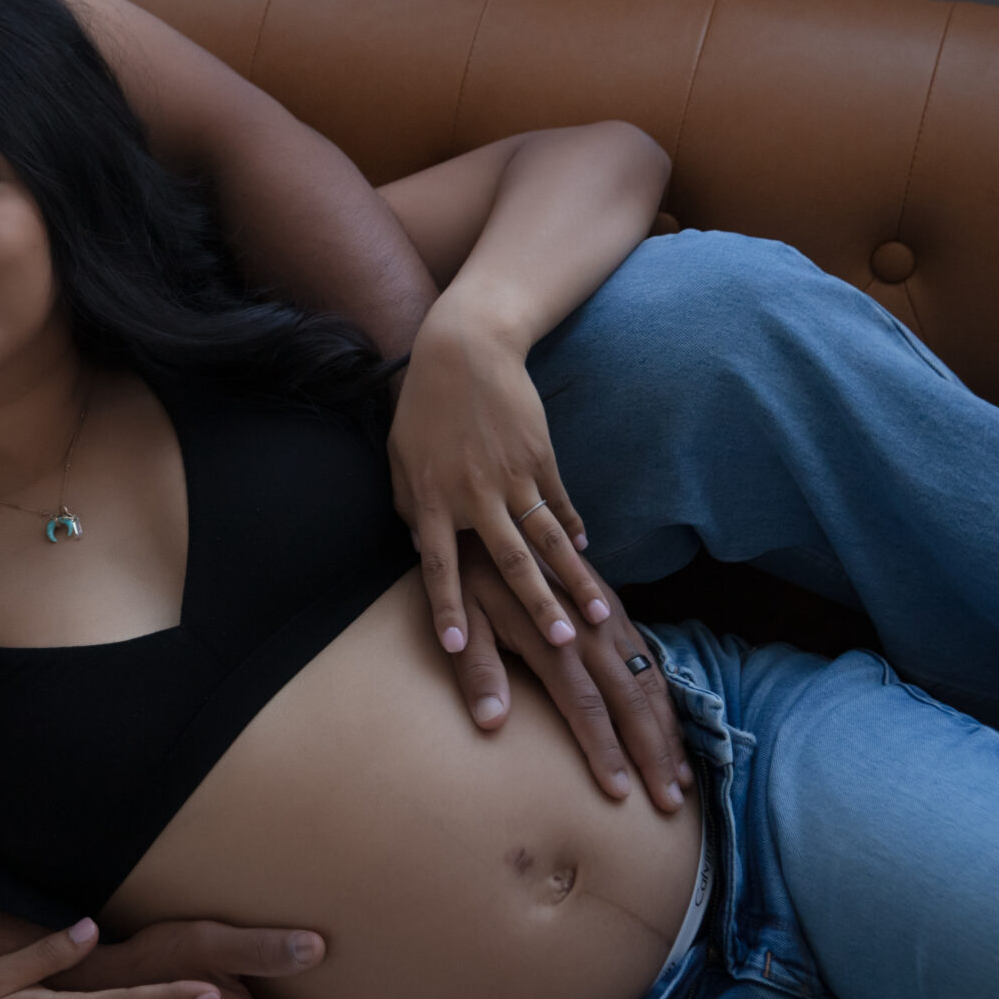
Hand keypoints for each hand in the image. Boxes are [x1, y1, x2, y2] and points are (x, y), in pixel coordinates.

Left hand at [389, 307, 611, 661]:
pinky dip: (574, 530)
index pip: (438, 566)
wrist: (465, 350)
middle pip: (510, 561)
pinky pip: (559, 504)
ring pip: (548, 540)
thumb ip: (407, 505)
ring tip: (599, 615)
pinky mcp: (540, 459)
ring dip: (574, 580)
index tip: (458, 648)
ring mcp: (511, 478)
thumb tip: (419, 546)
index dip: (446, 607)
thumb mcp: (399, 456)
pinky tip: (587, 554)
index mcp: (429, 499)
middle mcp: (473, 495)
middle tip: (562, 644)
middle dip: (538, 607)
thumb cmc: (423, 406)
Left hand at [456, 538, 693, 810]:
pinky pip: (652, 660)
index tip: (620, 794)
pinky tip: (675, 731)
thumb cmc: (468, 580)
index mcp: (553, 640)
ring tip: (681, 781)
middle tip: (669, 804)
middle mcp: (590, 632)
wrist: (494, 520)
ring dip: (668, 733)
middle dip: (651, 754)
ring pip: (651, 684)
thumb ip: (477, 669)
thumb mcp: (461, 621)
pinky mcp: (615, 611)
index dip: (605, 752)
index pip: (586, 707)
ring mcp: (608, 621)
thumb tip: (490, 722)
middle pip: (630, 702)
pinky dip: (667, 700)